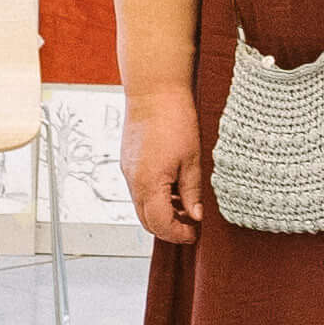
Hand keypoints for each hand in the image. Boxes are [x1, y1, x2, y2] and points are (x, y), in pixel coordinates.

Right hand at [123, 90, 210, 242]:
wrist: (153, 90)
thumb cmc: (175, 119)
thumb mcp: (192, 160)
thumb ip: (192, 192)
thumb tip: (196, 215)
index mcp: (150, 184)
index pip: (160, 224)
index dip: (178, 234)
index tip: (194, 233)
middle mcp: (133, 181)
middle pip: (146, 221)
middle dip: (168, 229)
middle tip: (190, 226)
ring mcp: (128, 172)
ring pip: (141, 206)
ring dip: (161, 213)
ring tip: (185, 206)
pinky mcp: (127, 162)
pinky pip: (138, 190)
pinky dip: (154, 198)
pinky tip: (172, 189)